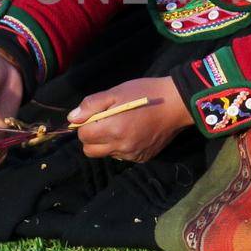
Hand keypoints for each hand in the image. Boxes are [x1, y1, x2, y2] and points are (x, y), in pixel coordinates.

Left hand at [69, 77, 192, 162]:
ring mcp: (132, 155)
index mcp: (113, 129)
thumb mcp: (116, 92)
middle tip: (104, 123)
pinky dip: (122, 147)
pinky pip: (123, 156)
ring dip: (107, 143)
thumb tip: (72, 118)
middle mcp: (121, 147)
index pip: (83, 136)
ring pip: (106, 154)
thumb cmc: (145, 93)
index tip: (96, 115)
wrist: (177, 103)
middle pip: (90, 151)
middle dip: (92, 138)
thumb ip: (91, 105)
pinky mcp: (143, 158)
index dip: (85, 125)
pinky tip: (133, 133)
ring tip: (122, 126)